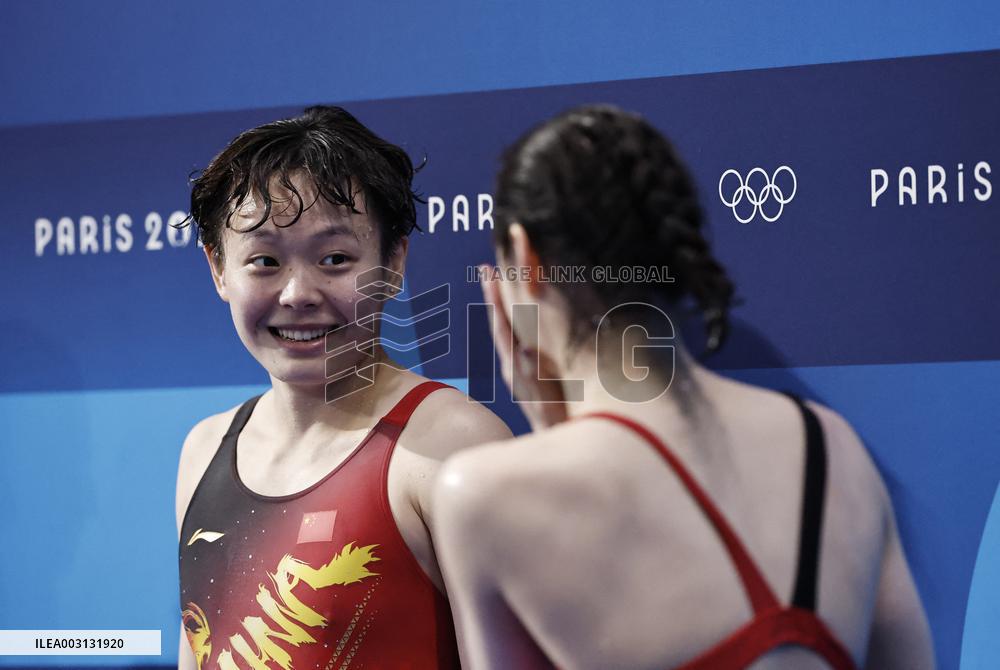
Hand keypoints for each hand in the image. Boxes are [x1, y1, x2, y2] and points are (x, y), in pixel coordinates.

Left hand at [479, 265, 567, 430]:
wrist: (555, 446)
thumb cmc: (556, 424)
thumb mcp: (546, 400)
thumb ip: (533, 374)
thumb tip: (522, 349)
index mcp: (516, 366)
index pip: (502, 325)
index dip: (496, 298)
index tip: (490, 271)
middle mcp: (512, 366)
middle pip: (500, 323)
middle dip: (493, 295)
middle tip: (486, 268)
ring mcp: (518, 371)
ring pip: (508, 331)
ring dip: (503, 306)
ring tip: (498, 282)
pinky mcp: (526, 376)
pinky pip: (518, 341)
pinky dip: (516, 323)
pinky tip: (521, 316)